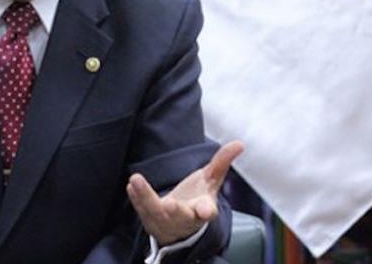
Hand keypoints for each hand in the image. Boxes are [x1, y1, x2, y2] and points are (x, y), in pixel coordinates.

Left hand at [126, 141, 243, 245]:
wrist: (179, 226)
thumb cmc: (197, 200)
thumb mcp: (210, 182)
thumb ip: (221, 163)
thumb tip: (239, 144)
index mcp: (202, 209)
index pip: (207, 212)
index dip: (206, 211)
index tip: (205, 211)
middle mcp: (184, 217)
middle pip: (179, 215)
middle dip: (174, 211)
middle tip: (169, 204)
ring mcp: (165, 220)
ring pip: (155, 212)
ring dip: (145, 197)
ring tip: (136, 180)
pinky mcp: (149, 218)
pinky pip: (141, 209)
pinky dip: (136, 198)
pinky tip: (132, 184)